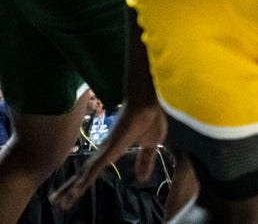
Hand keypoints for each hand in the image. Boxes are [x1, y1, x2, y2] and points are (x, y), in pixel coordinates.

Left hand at [50, 98, 167, 209]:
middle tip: (57, 202)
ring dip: (72, 189)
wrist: (147, 103)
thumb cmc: (149, 119)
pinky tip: (76, 190)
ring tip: (59, 202)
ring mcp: (105, 151)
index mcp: (112, 151)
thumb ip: (145, 161)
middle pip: (84, 174)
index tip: (72, 193)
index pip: (94, 169)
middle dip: (70, 189)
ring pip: (85, 174)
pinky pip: (95, 168)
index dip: (83, 181)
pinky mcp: (109, 149)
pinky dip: (85, 180)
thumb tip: (142, 179)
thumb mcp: (151, 145)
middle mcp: (104, 152)